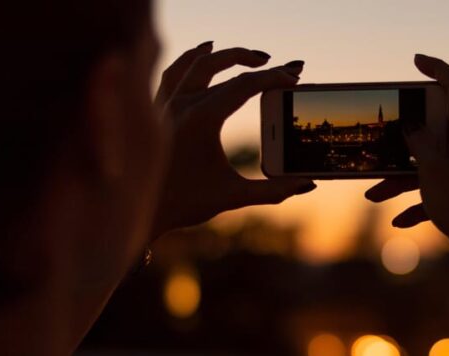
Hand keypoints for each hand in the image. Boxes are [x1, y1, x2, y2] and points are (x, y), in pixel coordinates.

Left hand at [151, 42, 315, 239]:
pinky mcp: (155, 108)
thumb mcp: (233, 196)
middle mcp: (180, 104)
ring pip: (196, 62)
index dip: (273, 78)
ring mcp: (164, 103)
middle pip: (221, 66)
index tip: (293, 77)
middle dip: (254, 63)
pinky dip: (192, 57)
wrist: (140, 211)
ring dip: (225, 55)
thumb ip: (274, 191)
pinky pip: (174, 71)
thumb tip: (308, 184)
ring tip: (250, 56)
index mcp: (200, 119)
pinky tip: (205, 50)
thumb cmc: (186, 203)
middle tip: (278, 66)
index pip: (244, 85)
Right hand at [365, 54, 448, 257]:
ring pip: (432, 166)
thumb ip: (419, 142)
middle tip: (379, 146)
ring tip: (374, 196)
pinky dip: (419, 203)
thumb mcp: (432, 169)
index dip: (437, 68)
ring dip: (401, 181)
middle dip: (401, 146)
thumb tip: (413, 127)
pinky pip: (440, 191)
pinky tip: (399, 222)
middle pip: (435, 132)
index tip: (415, 62)